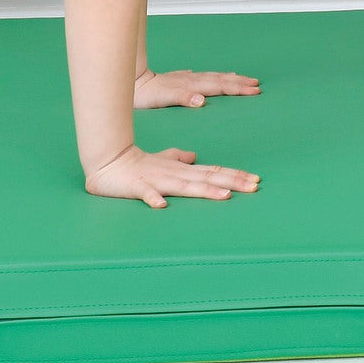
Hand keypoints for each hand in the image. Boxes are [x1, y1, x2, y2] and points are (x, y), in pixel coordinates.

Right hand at [85, 144, 259, 208]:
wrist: (108, 163)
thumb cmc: (137, 164)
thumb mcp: (162, 160)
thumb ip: (179, 157)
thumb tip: (195, 157)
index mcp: (182, 170)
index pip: (213, 171)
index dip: (234, 175)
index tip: (256, 179)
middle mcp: (175, 175)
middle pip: (208, 177)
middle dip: (232, 182)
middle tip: (255, 186)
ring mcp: (157, 181)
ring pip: (185, 186)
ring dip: (205, 190)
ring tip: (224, 195)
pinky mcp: (138, 187)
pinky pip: (146, 194)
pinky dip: (153, 199)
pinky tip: (161, 206)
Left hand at [135, 66, 261, 109]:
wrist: (132, 83)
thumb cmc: (146, 95)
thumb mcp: (164, 98)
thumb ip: (184, 98)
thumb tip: (202, 100)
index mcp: (192, 85)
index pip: (220, 86)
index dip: (238, 89)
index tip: (255, 90)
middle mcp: (191, 80)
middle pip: (220, 80)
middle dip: (239, 83)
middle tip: (257, 84)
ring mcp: (185, 79)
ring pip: (212, 77)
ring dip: (229, 78)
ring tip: (242, 78)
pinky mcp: (178, 80)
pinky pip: (201, 77)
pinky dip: (211, 78)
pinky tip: (211, 77)